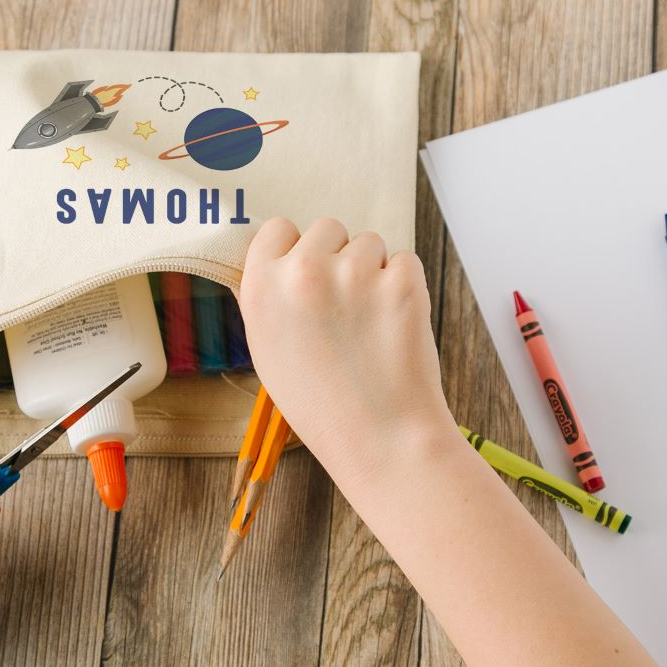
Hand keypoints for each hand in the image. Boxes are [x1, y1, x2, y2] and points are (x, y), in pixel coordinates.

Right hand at [239, 217, 458, 482]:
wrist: (380, 438)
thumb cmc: (322, 405)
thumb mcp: (268, 351)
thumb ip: (270, 299)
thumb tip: (279, 263)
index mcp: (261, 288)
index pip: (277, 229)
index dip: (296, 250)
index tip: (309, 275)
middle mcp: (302, 272)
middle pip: (326, 228)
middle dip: (338, 257)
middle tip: (344, 308)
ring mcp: (353, 273)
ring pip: (369, 243)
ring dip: (373, 272)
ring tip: (370, 325)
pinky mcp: (400, 281)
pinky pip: (404, 261)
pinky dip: (404, 286)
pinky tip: (394, 326)